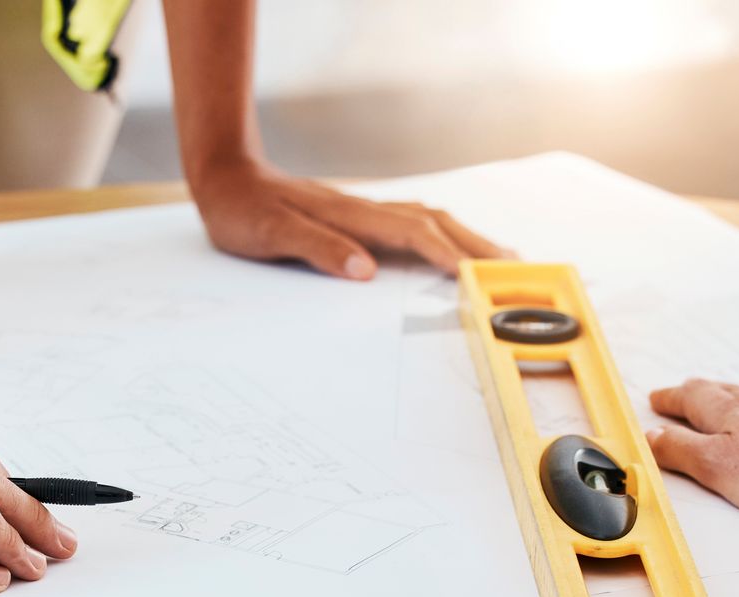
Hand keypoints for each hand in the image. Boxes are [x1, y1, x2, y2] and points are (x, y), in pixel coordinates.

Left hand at [188, 159, 506, 279]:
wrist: (225, 178)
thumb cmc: (242, 211)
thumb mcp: (271, 235)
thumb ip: (317, 250)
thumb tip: (366, 270)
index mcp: (350, 217)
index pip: (411, 234)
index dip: (445, 255)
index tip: (474, 275)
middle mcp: (364, 211)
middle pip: (434, 222)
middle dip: (474, 245)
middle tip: (513, 266)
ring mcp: (363, 212)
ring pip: (426, 220)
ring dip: (464, 238)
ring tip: (496, 258)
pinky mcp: (356, 218)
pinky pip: (410, 224)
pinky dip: (439, 235)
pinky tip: (447, 246)